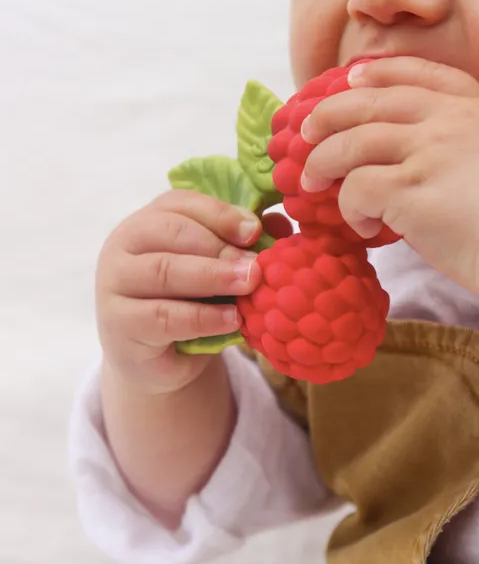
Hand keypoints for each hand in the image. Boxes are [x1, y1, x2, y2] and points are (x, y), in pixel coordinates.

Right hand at [96, 190, 262, 393]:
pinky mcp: (120, 323)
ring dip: (213, 277)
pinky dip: (203, 317)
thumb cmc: (191, 302)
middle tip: (256, 265)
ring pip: (164, 271)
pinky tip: (232, 319)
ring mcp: (115, 284)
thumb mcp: (216, 269)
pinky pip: (163, 316)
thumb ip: (240, 243)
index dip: (220, 214)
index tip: (255, 230)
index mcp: (148, 221)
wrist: (159, 360)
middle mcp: (124, 245)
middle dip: (219, 247)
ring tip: (249, 285)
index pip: (180, 203)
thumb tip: (279, 224)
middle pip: (171, 232)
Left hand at [300, 56, 478, 294]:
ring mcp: (427, 151)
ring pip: (353, 142)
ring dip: (323, 161)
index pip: (418, 73)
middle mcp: (447, 120)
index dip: (379, 72)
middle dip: (330, 112)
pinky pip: (357, 189)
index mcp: (475, 108)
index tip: (351, 77)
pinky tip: (362, 227)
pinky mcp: (409, 188)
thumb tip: (416, 162)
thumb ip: (463, 144)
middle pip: (371, 101)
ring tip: (310, 180)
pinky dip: (349, 208)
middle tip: (306, 131)